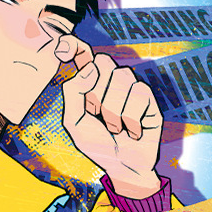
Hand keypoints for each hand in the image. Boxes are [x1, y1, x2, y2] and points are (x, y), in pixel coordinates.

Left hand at [55, 34, 162, 198]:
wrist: (123, 167)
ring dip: (114, 108)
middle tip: (97, 113)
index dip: (73, 45)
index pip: (82, 55)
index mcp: (89, 83)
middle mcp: (110, 81)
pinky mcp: (148, 99)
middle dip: (97, 90)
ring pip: (123, 76)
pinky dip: (131, 117)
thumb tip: (89, 69)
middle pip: (103, 60)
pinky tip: (131, 130)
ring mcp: (131, 88)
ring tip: (114, 126)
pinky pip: (139, 93)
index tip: (62, 49)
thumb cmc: (97, 144)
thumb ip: (74, 93)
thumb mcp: (74, 122)